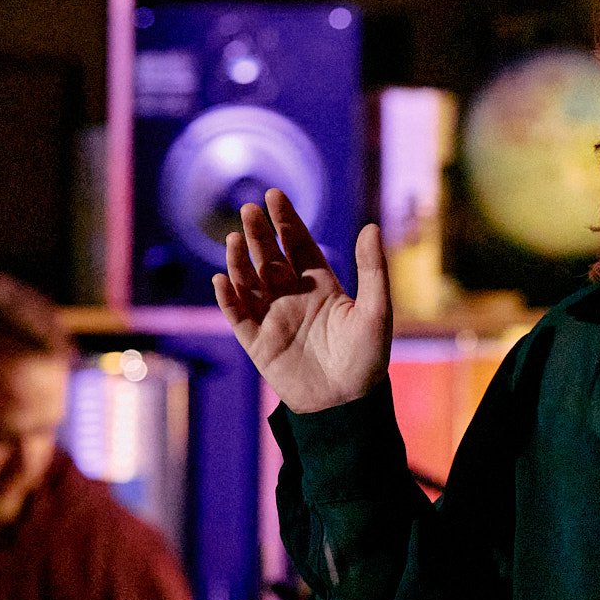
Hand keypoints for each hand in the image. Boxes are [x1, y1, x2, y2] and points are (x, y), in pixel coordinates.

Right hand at [212, 188, 391, 413]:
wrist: (348, 404)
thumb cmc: (368, 358)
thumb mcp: (376, 310)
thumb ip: (372, 270)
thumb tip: (371, 226)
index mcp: (321, 286)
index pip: (299, 246)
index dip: (286, 221)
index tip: (274, 195)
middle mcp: (294, 297)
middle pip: (270, 258)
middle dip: (259, 234)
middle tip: (249, 209)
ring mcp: (273, 318)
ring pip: (249, 283)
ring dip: (239, 261)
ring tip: (233, 238)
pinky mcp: (258, 343)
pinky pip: (238, 317)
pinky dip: (228, 299)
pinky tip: (222, 280)